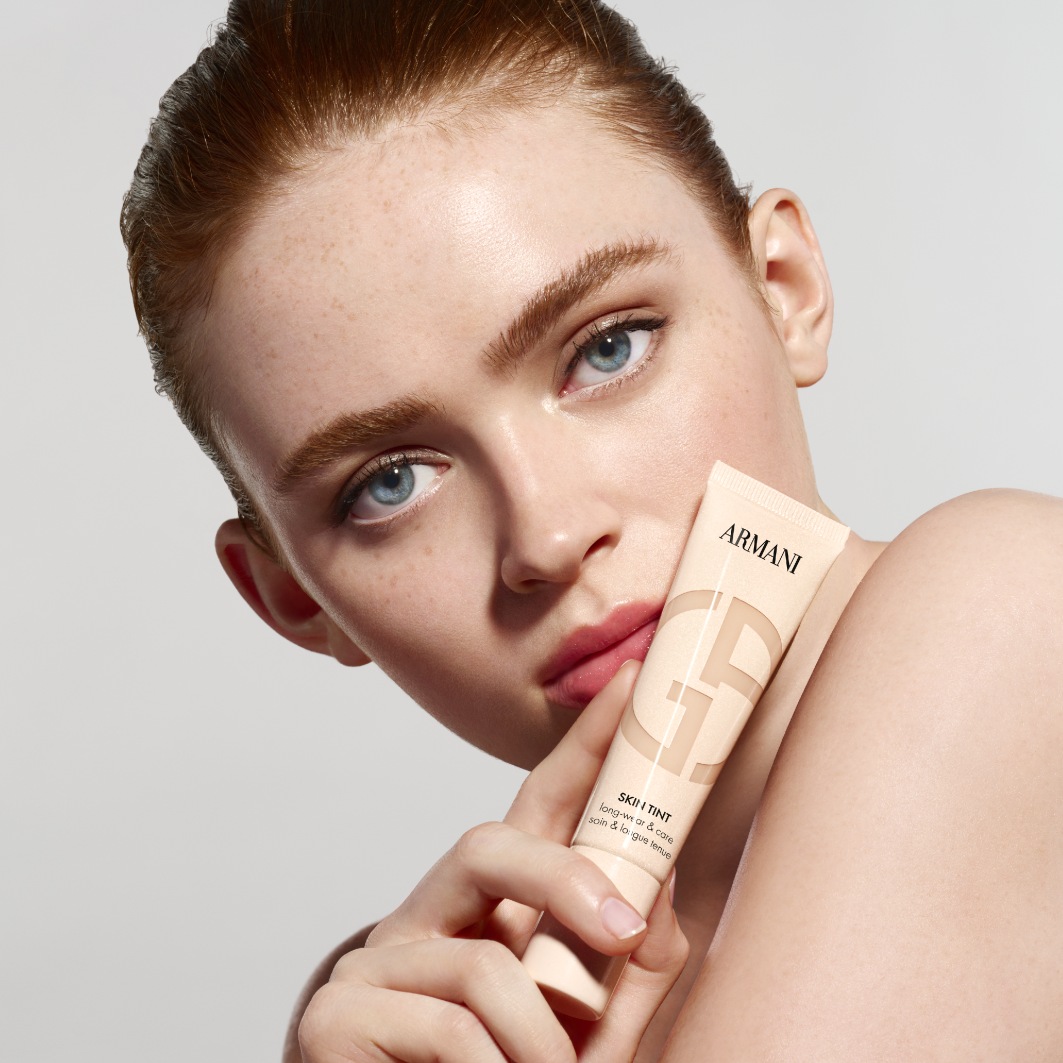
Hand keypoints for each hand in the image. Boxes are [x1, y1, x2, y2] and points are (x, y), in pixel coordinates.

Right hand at [297, 661, 688, 1061]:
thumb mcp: (592, 1031)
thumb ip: (632, 968)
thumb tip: (661, 880)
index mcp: (491, 912)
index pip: (537, 809)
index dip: (584, 744)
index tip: (631, 685)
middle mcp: (429, 918)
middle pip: (488, 843)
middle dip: (565, 880)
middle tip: (623, 933)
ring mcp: (377, 963)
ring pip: (485, 966)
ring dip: (543, 1045)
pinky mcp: (336, 1015)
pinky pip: (450, 1028)